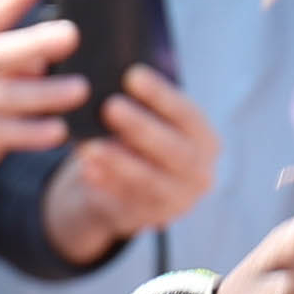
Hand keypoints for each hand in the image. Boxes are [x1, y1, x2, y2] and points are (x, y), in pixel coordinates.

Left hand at [41, 67, 218, 263]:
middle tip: (110, 106)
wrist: (134, 191)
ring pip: (149, 180)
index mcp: (204, 139)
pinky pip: (128, 201)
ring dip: (118, 161)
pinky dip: (107, 185)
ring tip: (89, 145)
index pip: (187, 113)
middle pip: (173, 149)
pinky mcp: (151, 219)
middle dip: (141, 127)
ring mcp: (178, 200)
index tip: (132, 74)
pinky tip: (88, 170)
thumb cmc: (142, 142)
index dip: (161, 95)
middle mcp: (200, 171)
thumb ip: (139, 106)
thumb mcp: (150, 122)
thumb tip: (109, 78)